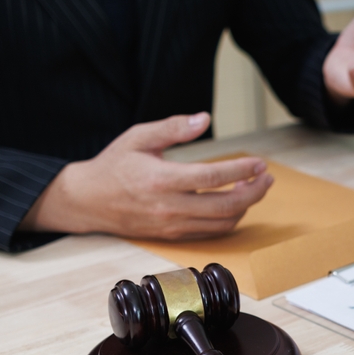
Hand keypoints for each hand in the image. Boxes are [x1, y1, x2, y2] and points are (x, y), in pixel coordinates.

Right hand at [20, 113, 272, 239]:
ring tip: (253, 187)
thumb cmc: (114, 165)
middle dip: (254, 192)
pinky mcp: (173, 236)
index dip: (241, 171)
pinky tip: (236, 202)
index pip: (213, 177)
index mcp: (161, 180)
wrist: (87, 201)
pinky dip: (230, 219)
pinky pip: (211, 233)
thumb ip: (173, 128)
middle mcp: (169, 207)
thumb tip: (204, 119)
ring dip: (245, 206)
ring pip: (222, 223)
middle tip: (266, 178)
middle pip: (226, 206)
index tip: (259, 163)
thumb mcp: (139, 137)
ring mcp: (172, 225)